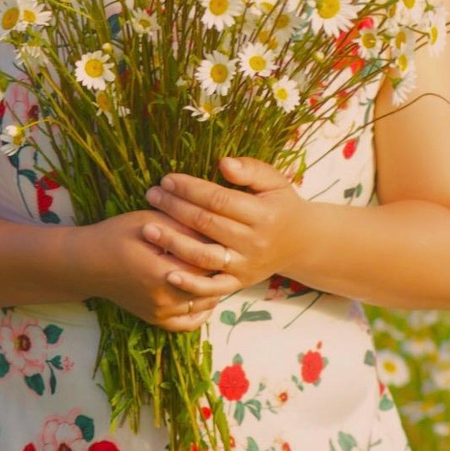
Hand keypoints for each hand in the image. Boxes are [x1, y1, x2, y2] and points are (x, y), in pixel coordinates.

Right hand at [67, 211, 230, 332]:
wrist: (87, 263)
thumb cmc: (116, 236)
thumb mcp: (149, 221)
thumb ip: (183, 226)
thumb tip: (216, 229)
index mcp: (163, 271)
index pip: (208, 263)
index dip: (220, 248)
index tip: (227, 235)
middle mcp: (164, 298)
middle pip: (210, 285)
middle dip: (221, 268)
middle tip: (229, 252)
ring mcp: (161, 312)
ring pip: (204, 304)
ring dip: (215, 287)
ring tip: (221, 268)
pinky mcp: (156, 319)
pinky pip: (189, 322)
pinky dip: (203, 311)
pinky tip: (207, 294)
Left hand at [142, 155, 311, 295]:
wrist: (301, 243)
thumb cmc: (280, 206)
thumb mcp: (274, 181)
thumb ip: (250, 170)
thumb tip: (223, 163)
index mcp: (263, 215)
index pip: (219, 199)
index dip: (191, 189)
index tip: (167, 179)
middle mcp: (254, 243)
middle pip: (207, 224)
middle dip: (175, 208)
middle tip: (151, 195)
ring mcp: (246, 265)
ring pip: (204, 256)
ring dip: (173, 243)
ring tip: (148, 229)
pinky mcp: (240, 283)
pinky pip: (213, 287)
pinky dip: (191, 284)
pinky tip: (168, 274)